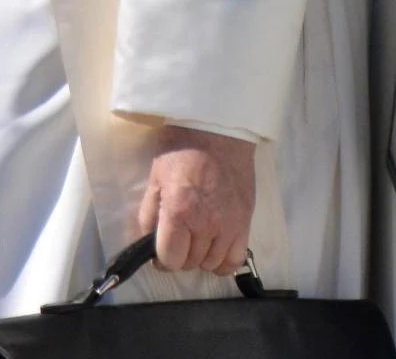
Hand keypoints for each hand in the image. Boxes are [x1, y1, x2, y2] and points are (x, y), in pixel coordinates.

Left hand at [133, 126, 255, 276]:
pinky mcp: (246, 222)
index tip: (159, 249)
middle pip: (190, 263)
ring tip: (195, 239)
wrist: (217, 132)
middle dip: (179, 255)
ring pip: (211, 263)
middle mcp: (207, 224)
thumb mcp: (155, 180)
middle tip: (177, 238)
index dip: (161, 258)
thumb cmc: (180, 152)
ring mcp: (230, 226)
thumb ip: (149, 216)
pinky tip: (215, 250)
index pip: (170, 259)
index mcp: (179, 212)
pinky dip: (223, 261)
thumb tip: (148, 244)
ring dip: (200, 256)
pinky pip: (236, 260)